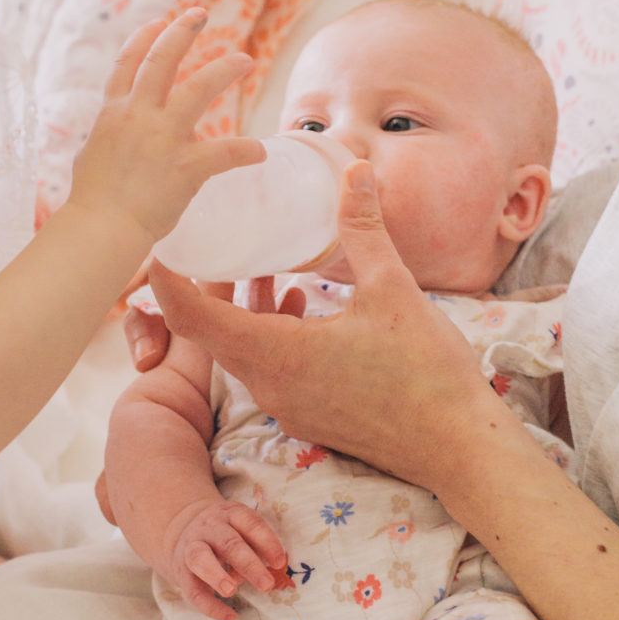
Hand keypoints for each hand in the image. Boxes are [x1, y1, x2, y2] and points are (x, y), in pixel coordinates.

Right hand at [66, 9, 262, 249]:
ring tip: (243, 59)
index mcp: (114, 113)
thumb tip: (123, 135)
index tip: (159, 22)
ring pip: (198, 89)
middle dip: (182, 32)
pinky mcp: (185, 165)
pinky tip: (260, 151)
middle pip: (161, 60)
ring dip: (223, 70)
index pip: (128, 65)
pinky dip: (245, 151)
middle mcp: (138, 115)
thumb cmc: (93, 200)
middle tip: (200, 14)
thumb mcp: (93, 155)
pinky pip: (224, 152)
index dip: (144, 39)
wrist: (100, 227)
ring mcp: (163, 138)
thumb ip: (113, 137)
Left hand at [147, 162, 506, 493]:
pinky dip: (270, 334)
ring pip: (243, 352)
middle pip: (211, 334)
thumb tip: (353, 171)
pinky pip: (269, 370)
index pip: (192, 319)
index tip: (160, 244)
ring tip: (261, 264)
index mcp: (277, 355)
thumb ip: (363, 229)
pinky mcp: (309, 417)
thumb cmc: (426, 373)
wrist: (458, 448)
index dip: (167, 281)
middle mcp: (270, 387)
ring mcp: (289, 408)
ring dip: (243, 310)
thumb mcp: (394, 289)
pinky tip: (302, 304)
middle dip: (207, 285)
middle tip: (211, 240)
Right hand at [165, 499, 287, 619]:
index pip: (251, 523)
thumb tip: (275, 569)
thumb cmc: (225, 534)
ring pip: (200, 559)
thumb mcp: (241, 529)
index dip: (267, 542)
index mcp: (230, 514)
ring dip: (217, 575)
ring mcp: (192, 548)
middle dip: (249, 565)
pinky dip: (211, 606)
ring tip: (232, 591)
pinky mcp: (182, 572)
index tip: (280, 563)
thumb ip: (256, 547)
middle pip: (229, 543)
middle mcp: (210, 528)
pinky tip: (230, 617)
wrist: (181, 529)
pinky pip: (193, 590)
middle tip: (267, 585)